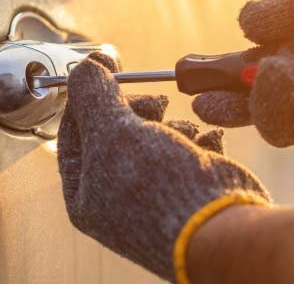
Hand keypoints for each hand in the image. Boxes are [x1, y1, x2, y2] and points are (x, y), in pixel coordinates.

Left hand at [58, 54, 269, 282]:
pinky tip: (206, 144)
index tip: (107, 69)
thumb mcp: (112, 131)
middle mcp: (116, 198)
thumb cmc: (157, 187)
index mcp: (85, 194)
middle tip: (155, 103)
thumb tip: (86, 66)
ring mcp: (155, 194)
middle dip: (138, 111)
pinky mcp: (190, 188)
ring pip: (155, 137)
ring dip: (172, 126)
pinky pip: (188, 150)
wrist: (220, 226)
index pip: (73, 132)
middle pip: (117, 131)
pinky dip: (199, 141)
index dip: (89, 97)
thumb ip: (92, 93)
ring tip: (184, 135)